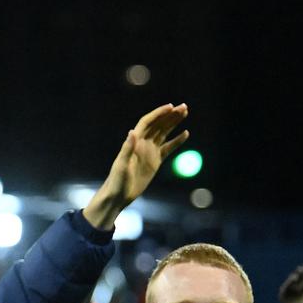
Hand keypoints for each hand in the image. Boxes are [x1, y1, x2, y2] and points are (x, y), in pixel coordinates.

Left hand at [83, 103, 189, 229]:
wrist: (118, 196)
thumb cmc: (116, 181)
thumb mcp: (121, 165)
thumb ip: (127, 149)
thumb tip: (132, 132)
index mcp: (133, 142)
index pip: (147, 122)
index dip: (158, 113)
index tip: (171, 107)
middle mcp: (142, 144)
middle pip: (158, 125)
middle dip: (170, 115)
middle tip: (184, 107)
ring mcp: (149, 152)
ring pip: (164, 133)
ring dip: (174, 123)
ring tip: (185, 113)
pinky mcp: (155, 161)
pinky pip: (168, 148)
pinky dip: (176, 141)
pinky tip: (185, 133)